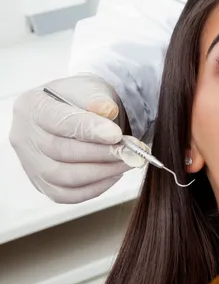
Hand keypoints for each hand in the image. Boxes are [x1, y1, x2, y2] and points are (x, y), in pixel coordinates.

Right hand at [9, 74, 131, 202]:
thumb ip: (98, 98)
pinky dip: (94, 188)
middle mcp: (24, 136)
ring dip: (102, 172)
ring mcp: (30, 163)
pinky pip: (66, 195)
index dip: (88, 130)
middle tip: (130, 152)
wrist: (80, 112)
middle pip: (61, 152)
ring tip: (127, 162)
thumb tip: (107, 110)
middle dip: (101, 154)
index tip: (116, 134)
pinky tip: (114, 175)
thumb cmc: (84, 100)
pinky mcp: (41, 183)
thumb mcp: (92, 88)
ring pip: (63, 177)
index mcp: (32, 106)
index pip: (58, 121)